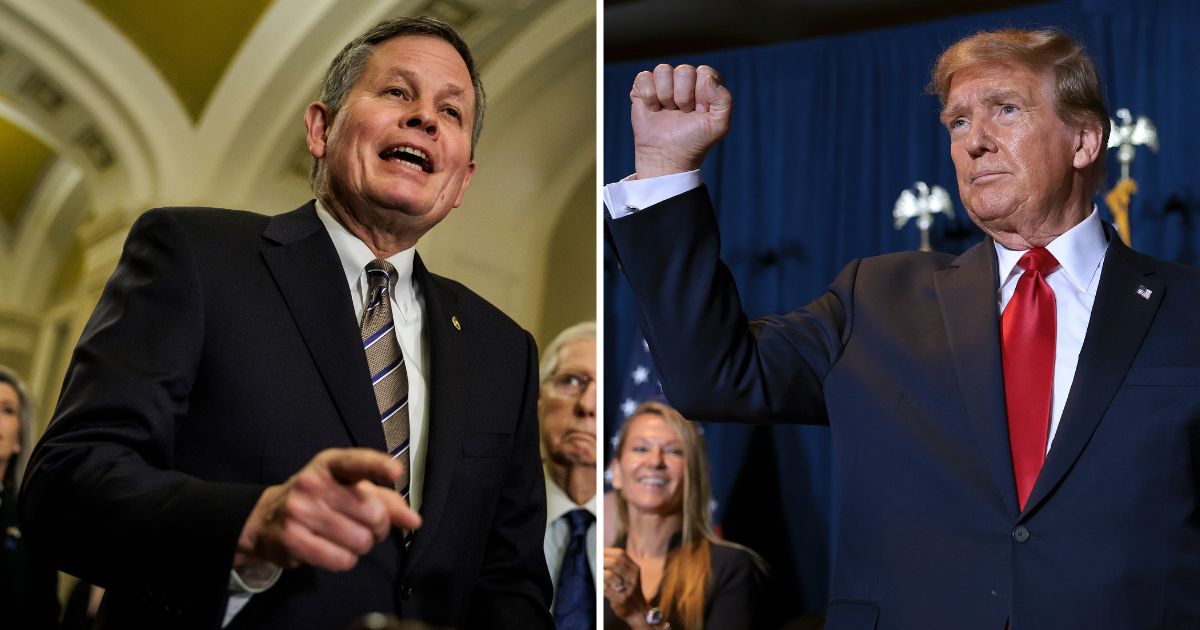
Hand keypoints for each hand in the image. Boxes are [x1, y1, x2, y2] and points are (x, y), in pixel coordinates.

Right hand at [234, 448, 420, 571]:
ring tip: (347, 538)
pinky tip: (334, 551)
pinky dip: (346, 560)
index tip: (396, 472)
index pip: (357, 462)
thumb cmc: (320, 499)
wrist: (266, 518)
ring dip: (362, 545)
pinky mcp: (291, 539)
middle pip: (373, 514)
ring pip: (360, 540)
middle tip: (365, 526)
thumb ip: (386, 501)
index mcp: (331, 464)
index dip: (378, 466)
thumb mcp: (349, 488)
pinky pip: (341, 560)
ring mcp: (299, 511)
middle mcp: (313, 483)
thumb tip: (414, 521)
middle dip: (378, 527)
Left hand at [603, 547, 648, 623]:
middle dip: (601, 561)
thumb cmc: (630, 590)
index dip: (607, 551)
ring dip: (599, 573)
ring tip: (596, 574)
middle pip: (614, 562)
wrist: (638, 611)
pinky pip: (605, 588)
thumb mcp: (631, 575)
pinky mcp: (620, 599)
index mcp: (635, 569)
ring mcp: (627, 589)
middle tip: (594, 562)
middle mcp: (632, 577)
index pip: (621, 554)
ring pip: (608, 575)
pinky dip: (599, 585)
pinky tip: (599, 585)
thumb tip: (600, 553)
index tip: (597, 550)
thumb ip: (620, 565)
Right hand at [631, 64, 731, 178]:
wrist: (667, 157)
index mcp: (705, 84)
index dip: (702, 94)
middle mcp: (684, 80)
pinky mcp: (643, 89)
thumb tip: (706, 78)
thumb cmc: (694, 141)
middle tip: (682, 114)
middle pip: (683, 70)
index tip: (699, 112)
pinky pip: (644, 77)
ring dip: (665, 96)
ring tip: (668, 111)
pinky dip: (649, 96)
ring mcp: (663, 83)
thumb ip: (724, 99)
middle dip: (683, 96)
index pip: (705, 72)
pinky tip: (653, 109)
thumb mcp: (719, 125)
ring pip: (663, 70)